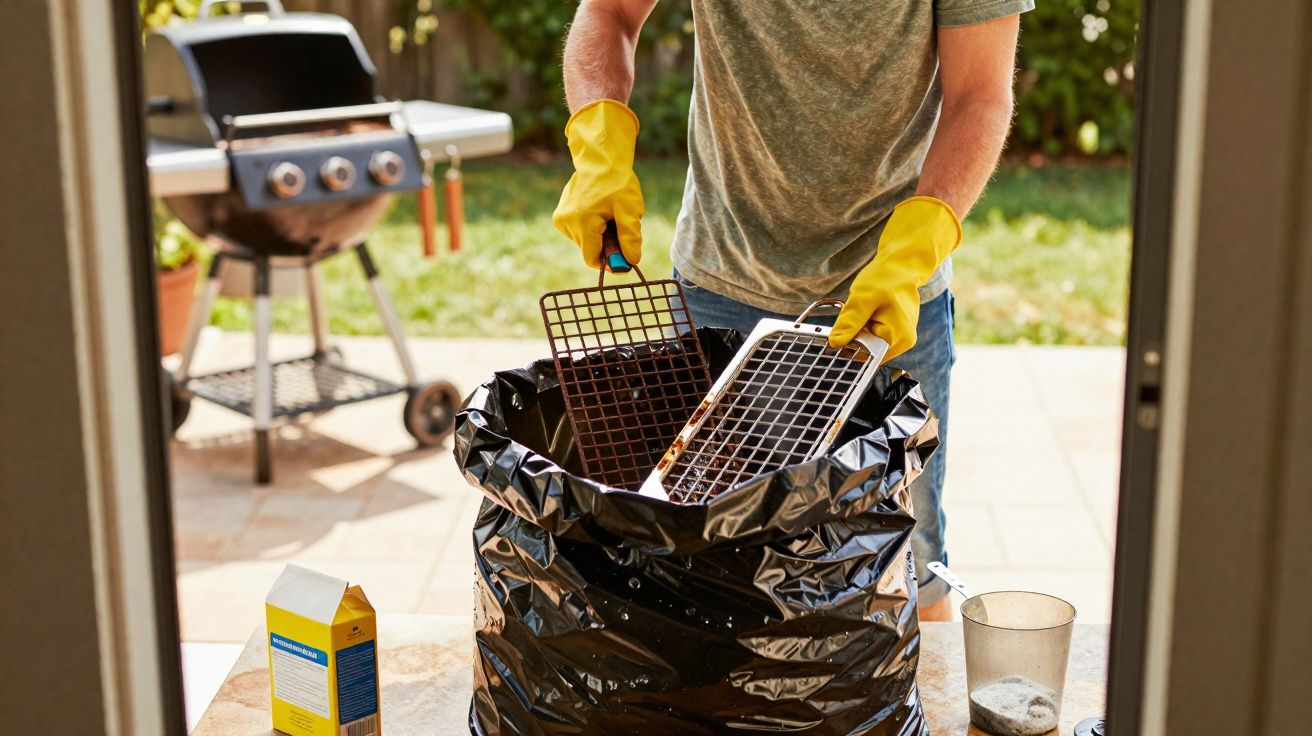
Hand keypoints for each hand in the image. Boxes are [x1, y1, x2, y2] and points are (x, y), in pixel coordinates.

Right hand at [552, 99, 643, 267]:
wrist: (600, 159)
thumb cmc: (618, 182)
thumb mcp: (629, 209)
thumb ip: (630, 237)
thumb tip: (632, 261)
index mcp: (582, 222)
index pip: (592, 259)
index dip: (610, 261)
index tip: (624, 255)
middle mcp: (566, 222)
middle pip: (589, 249)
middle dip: (606, 244)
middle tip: (619, 226)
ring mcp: (560, 218)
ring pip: (584, 241)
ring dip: (598, 235)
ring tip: (608, 214)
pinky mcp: (559, 215)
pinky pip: (578, 231)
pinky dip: (590, 227)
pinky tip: (597, 211)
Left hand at [830, 197, 961, 359]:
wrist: (901, 265)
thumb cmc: (885, 278)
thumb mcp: (862, 298)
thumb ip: (850, 322)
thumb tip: (835, 343)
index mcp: (898, 338)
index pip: (867, 356)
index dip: (850, 346)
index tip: (842, 331)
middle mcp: (903, 342)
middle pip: (868, 350)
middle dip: (855, 335)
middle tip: (857, 312)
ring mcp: (901, 338)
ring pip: (868, 342)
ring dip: (860, 329)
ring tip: (866, 310)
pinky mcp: (896, 332)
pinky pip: (872, 335)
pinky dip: (865, 325)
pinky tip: (869, 311)